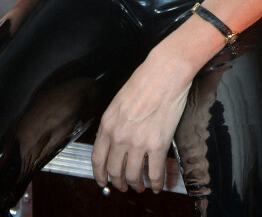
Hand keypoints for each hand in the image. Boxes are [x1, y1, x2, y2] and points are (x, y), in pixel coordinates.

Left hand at [91, 51, 191, 193]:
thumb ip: (113, 123)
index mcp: (107, 124)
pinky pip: (155, 173)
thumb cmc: (144, 81)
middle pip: (114, 171)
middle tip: (123, 186)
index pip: (97, 158)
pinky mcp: (158, 145)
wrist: (164, 73)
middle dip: (118, 182)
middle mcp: (119, 137)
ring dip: (136, 185)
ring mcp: (138, 143)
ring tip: (140, 187)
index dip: (99, 174)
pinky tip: (158, 186)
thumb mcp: (118, 101)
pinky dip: (157, 184)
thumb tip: (114, 142)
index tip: (103, 180)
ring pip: (133, 176)